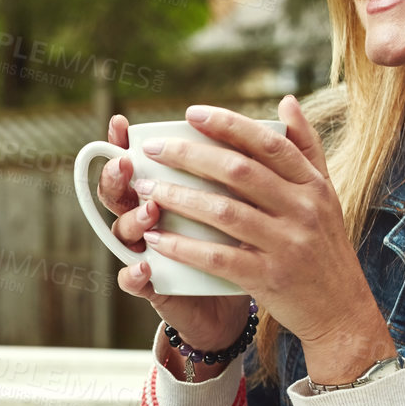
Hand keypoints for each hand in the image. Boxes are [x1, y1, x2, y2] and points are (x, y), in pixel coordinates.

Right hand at [96, 113, 253, 352]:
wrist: (242, 302)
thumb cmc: (246, 240)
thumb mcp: (256, 196)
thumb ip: (262, 153)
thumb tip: (286, 102)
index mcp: (167, 191)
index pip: (137, 161)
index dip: (122, 142)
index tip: (120, 122)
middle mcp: (151, 218)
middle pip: (120, 193)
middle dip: (118, 176)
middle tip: (126, 162)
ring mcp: (149, 253)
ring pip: (124, 232)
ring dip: (133, 219)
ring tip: (151, 209)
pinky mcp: (154, 287)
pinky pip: (134, 280)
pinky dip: (135, 273)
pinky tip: (146, 266)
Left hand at [130, 99, 394, 382]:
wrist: (342, 312)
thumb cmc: (325, 249)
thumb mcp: (326, 195)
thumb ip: (306, 148)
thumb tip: (286, 101)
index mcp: (313, 185)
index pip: (268, 143)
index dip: (228, 124)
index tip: (191, 113)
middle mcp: (303, 209)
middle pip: (239, 171)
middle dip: (190, 155)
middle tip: (154, 148)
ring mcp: (287, 245)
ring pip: (224, 212)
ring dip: (179, 197)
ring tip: (146, 188)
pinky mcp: (269, 278)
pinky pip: (218, 258)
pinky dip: (184, 247)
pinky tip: (156, 239)